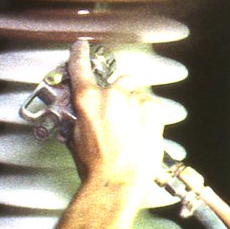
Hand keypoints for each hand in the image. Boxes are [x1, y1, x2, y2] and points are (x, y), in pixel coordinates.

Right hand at [66, 37, 164, 192]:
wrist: (118, 181)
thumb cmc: (96, 166)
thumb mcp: (76, 138)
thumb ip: (80, 116)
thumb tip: (83, 112)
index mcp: (87, 100)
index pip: (80, 68)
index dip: (80, 55)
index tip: (81, 47)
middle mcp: (111, 94)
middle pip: (119, 80)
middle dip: (119, 94)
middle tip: (118, 115)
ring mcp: (134, 100)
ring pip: (137, 93)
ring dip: (134, 105)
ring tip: (132, 128)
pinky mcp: (153, 109)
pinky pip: (151, 104)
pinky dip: (148, 114)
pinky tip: (142, 131)